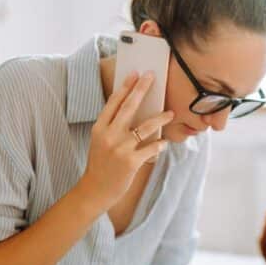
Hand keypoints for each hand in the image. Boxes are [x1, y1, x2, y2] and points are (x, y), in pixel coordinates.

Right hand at [76, 71, 173, 210]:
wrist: (95, 190)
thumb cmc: (100, 164)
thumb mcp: (100, 141)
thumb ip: (112, 126)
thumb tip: (133, 109)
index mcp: (99, 128)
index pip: (113, 102)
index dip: (125, 87)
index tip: (135, 74)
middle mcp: (109, 135)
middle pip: (128, 107)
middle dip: (141, 89)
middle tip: (152, 77)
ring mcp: (120, 148)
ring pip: (145, 127)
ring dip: (160, 117)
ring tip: (170, 113)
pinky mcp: (131, 162)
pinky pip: (151, 147)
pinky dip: (160, 144)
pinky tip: (165, 142)